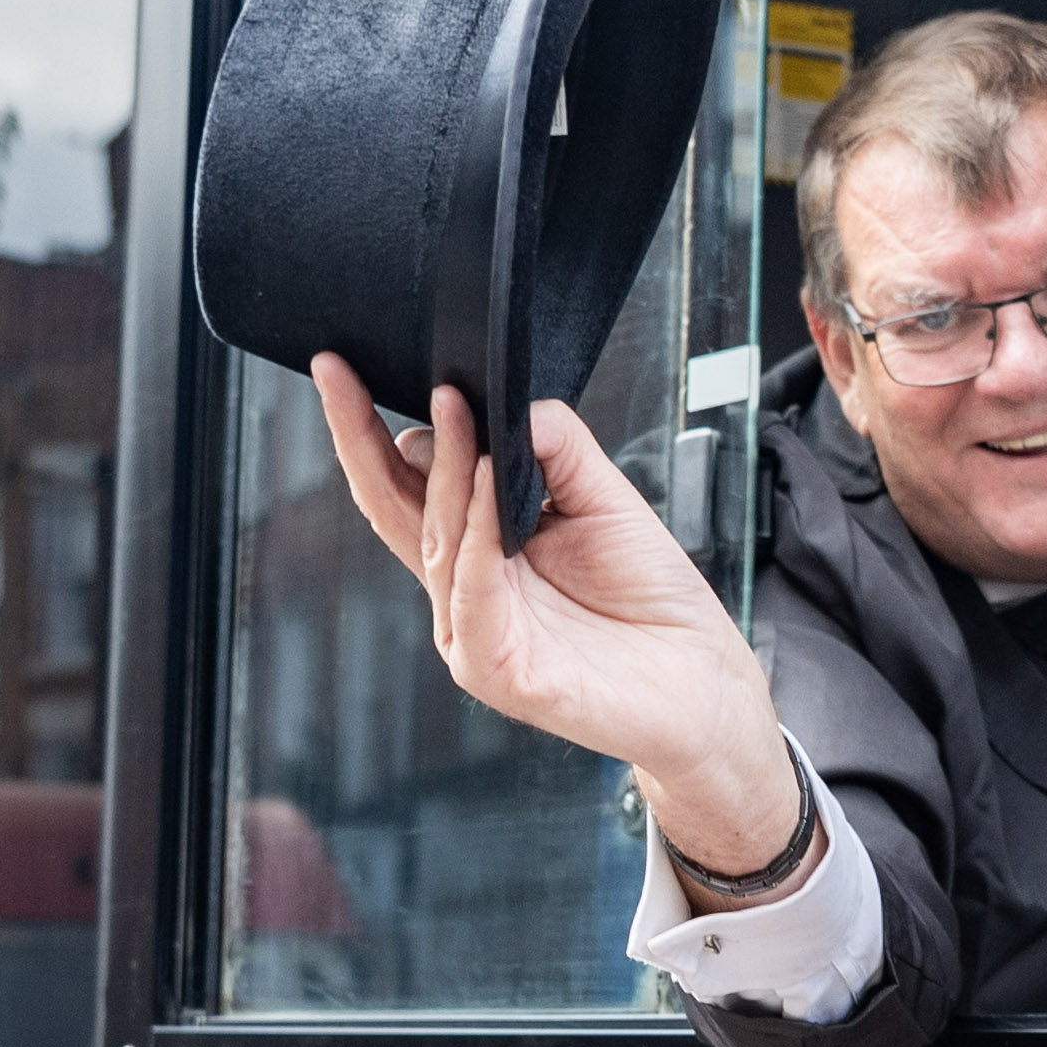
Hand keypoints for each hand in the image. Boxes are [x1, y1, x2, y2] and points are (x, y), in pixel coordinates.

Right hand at [309, 359, 806, 883]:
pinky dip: (477, 537)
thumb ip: (554, 447)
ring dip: (444, 470)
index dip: (368, 429)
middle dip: (358, 436)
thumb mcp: (603, 498)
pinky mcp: (497, 672)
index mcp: (475, 551)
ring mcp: (472, 635)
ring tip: (453, 405)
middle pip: (391, 508)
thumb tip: (505, 397)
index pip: (404, 484)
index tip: (344, 367)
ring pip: (438, 541)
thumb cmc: (652, 598)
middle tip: (344, 371)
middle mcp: (462, 592)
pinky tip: (487, 486)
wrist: (703, 680)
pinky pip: (473, 595)